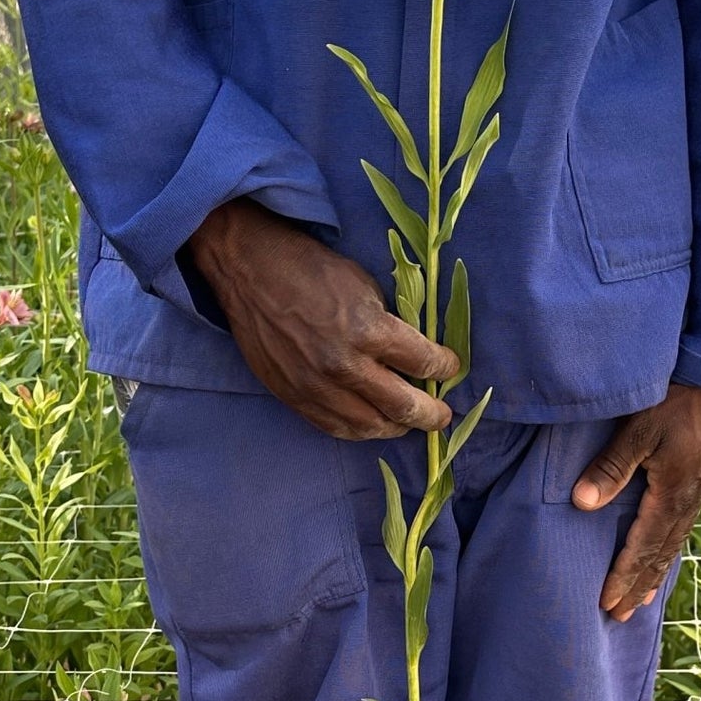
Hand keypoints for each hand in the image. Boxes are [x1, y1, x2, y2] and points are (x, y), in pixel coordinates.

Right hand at [188, 197, 457, 439]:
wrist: (250, 271)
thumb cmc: (310, 269)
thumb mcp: (363, 285)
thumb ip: (389, 324)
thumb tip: (414, 353)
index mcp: (367, 330)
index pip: (422, 363)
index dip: (443, 368)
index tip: (449, 368)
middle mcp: (344, 366)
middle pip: (402, 405)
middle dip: (430, 413)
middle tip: (441, 415)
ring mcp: (316, 386)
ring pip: (369, 426)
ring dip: (396, 427)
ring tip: (408, 423)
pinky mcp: (294, 396)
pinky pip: (334, 427)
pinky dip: (360, 430)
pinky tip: (373, 425)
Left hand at [573, 383, 700, 621]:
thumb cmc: (680, 396)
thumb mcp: (641, 427)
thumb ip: (612, 466)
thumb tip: (583, 503)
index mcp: (673, 493)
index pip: (643, 546)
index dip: (624, 576)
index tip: (607, 603)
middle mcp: (688, 499)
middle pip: (661, 554)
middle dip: (638, 585)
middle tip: (619, 616)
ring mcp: (698, 489)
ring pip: (674, 543)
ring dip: (655, 573)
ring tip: (639, 598)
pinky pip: (682, 526)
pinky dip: (669, 549)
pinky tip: (663, 552)